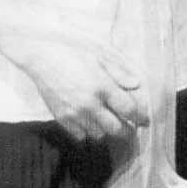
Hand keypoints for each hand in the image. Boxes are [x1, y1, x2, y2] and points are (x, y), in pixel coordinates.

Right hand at [8, 27, 148, 143]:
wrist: (40, 55)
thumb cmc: (70, 52)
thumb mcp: (97, 56)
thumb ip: (118, 72)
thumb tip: (136, 84)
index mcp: (101, 86)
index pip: (128, 110)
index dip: (140, 117)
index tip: (145, 120)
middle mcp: (90, 103)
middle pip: (116, 129)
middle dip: (127, 131)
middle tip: (131, 129)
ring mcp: (75, 113)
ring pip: (99, 135)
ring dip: (106, 131)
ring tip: (108, 123)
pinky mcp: (62, 118)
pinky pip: (80, 135)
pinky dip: (88, 132)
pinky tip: (89, 122)